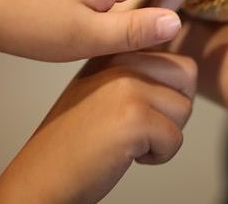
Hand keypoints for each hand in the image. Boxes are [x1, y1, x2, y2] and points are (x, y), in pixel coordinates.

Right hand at [0, 51, 196, 203]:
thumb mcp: (101, 88)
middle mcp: (121, 60)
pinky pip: (175, 139)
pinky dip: (157, 156)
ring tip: (127, 140)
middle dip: (173, 109)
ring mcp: (127, 87)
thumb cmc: (73, 141)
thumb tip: (186, 69)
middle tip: (138, 127)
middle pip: (187, 76)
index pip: (175, 58)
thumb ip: (136, 70)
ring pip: (184, 108)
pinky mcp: (133, 118)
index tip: (139, 110)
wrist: (39, 178)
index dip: (169, 91)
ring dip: (164, 133)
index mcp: (114, 50)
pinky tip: (124, 155)